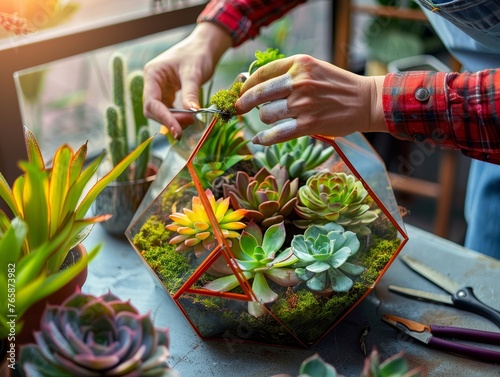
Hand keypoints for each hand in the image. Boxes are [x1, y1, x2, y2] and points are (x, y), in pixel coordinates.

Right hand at [143, 22, 231, 138]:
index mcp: (153, 74)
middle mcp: (153, 83)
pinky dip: (178, 116)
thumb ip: (190, 93)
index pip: (152, 102)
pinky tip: (189, 118)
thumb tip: (191, 112)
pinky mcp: (168, 94)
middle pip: (153, 110)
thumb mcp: (194, 73)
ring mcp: (160, 89)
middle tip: (190, 123)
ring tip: (192, 121)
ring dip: (174, 120)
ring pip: (161, 112)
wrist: (204, 47)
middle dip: (170, 120)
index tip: (177, 130)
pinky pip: (169, 110)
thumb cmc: (197, 54)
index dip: (163, 118)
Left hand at [235, 54, 385, 144]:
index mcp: (299, 64)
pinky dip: (265, 139)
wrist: (365, 101)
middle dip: (244, 103)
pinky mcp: (309, 124)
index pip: (262, 73)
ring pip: (266, 115)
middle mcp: (299, 82)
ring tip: (275, 119)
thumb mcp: (313, 68)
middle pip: (258, 94)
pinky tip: (258, 140)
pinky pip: (277, 134)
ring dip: (266, 119)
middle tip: (238, 109)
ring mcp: (303, 104)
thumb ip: (288, 73)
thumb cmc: (337, 86)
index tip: (240, 92)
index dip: (246, 85)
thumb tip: (255, 84)